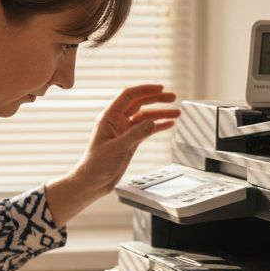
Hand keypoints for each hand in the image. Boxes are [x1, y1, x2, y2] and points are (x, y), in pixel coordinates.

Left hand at [45, 85, 178, 226]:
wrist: (92, 182)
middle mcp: (117, 121)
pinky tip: (169, 124)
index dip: (145, 90)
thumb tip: (152, 123)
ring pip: (145, 116)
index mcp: (109, 117)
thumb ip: (135, 134)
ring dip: (160, 113)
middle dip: (156, 99)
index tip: (161, 89)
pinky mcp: (129, 141)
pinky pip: (146, 129)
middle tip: (173, 97)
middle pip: (139, 103)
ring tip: (177, 112)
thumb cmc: (96, 165)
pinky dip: (158, 126)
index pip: (128, 96)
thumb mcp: (117, 148)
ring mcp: (124, 130)